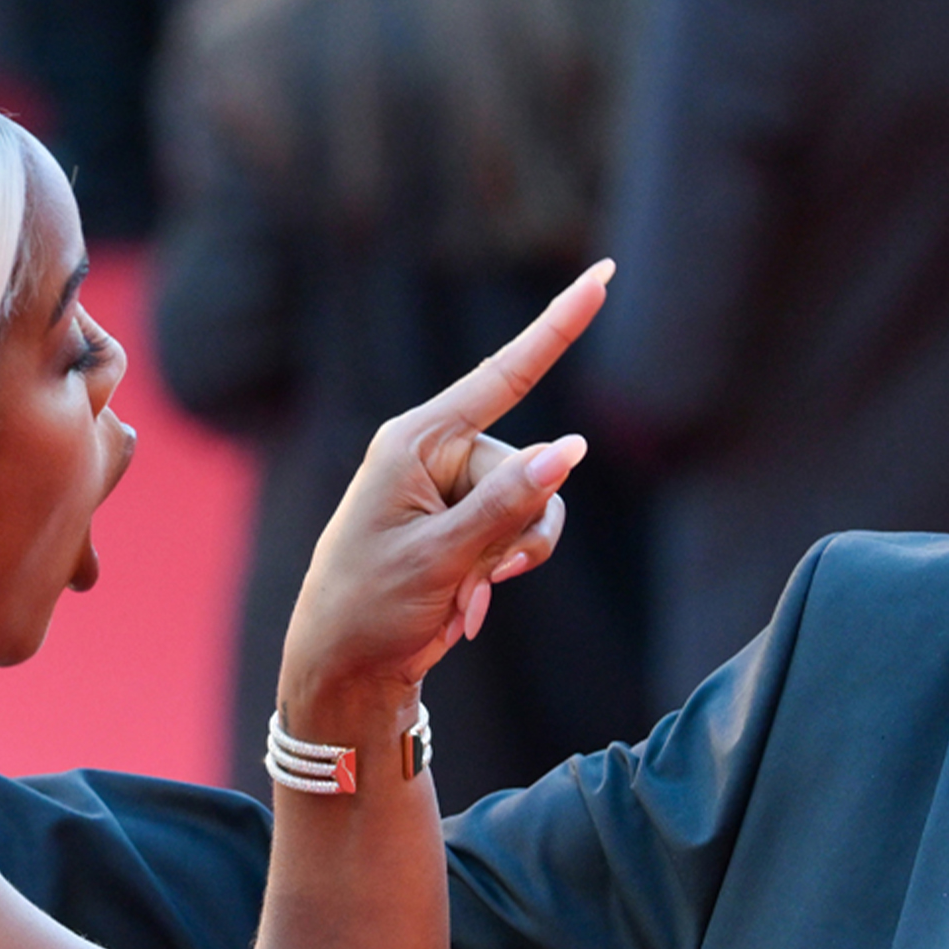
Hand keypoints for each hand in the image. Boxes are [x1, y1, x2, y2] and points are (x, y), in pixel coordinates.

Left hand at [276, 260, 612, 733]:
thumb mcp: (439, 557)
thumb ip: (508, 504)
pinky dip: (504, 570)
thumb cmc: (369, 608)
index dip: (558, 326)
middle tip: (470, 578)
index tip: (602, 276)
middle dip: (518, 530)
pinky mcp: (466, 524)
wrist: (345, 671)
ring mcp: (453, 490)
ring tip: (464, 594)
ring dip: (513, 558)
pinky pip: (523, 532)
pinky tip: (464, 603)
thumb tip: (572, 452)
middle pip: (533, 468)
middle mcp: (438, 454)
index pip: (505, 375)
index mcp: (417, 441)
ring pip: (537, 505)